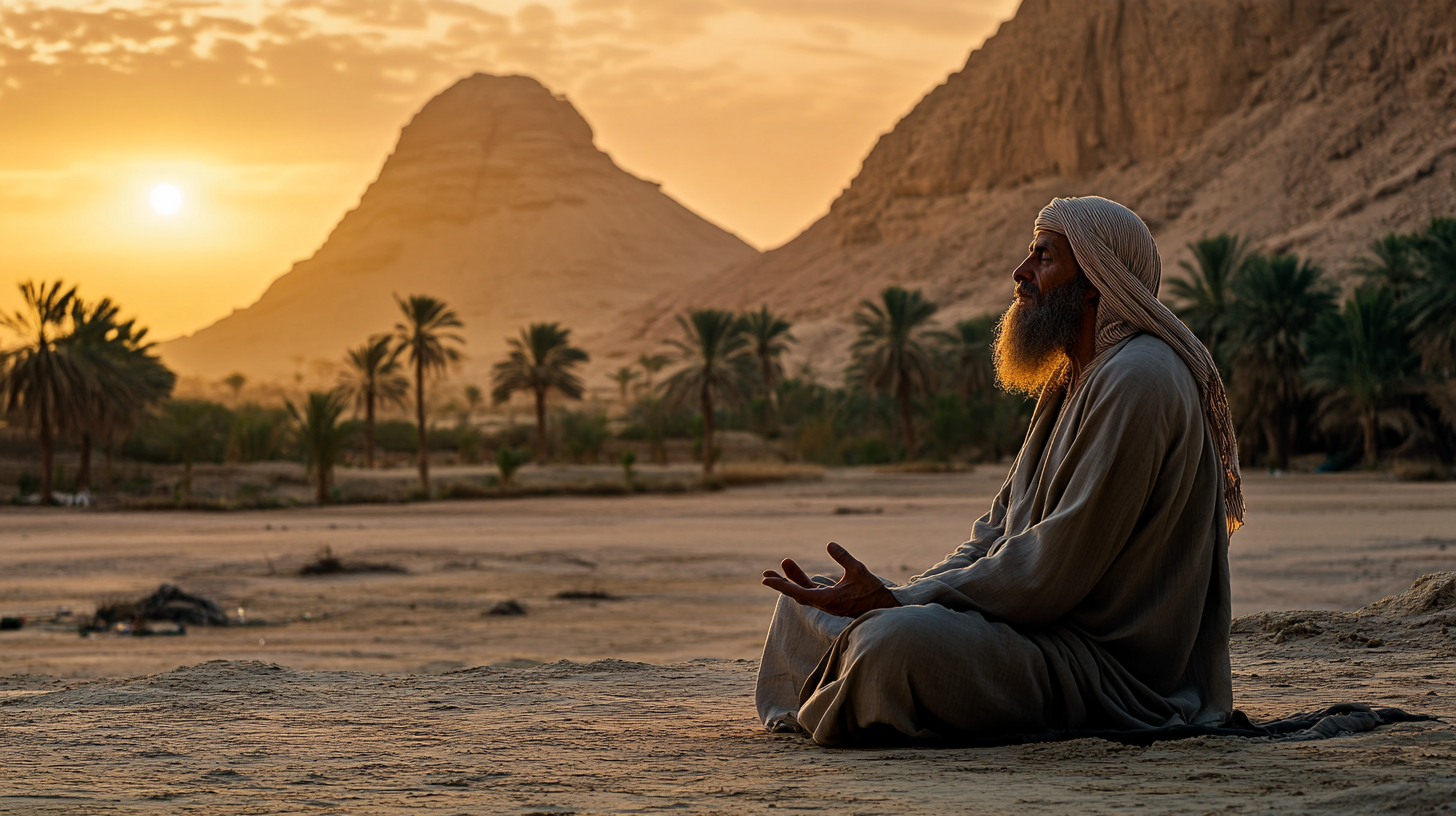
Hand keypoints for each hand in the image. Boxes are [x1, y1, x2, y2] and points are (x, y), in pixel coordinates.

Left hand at [762, 542, 900, 618]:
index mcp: (826, 599)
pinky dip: (803, 582)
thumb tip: (829, 544)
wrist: (885, 610)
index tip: (766, 579)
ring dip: (793, 579)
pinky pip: (812, 592)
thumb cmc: (872, 592)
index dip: (781, 584)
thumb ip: (843, 557)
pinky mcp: (832, 600)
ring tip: (784, 563)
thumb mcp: (858, 570)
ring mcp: (827, 603)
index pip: (797, 591)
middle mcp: (823, 603)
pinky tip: (798, 574)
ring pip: (804, 591)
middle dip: (781, 582)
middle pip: (796, 593)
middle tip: (765, 573)